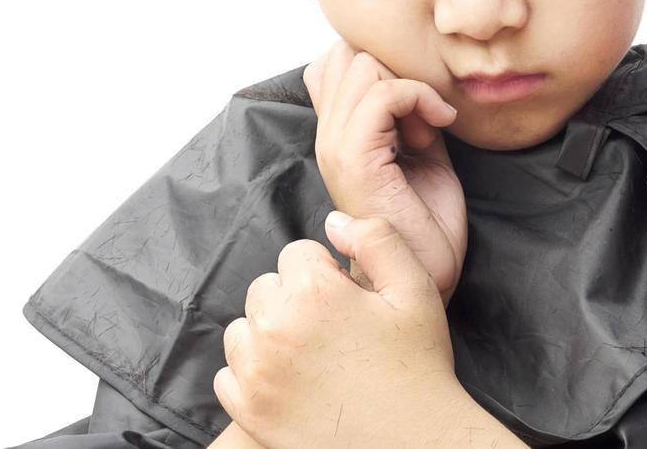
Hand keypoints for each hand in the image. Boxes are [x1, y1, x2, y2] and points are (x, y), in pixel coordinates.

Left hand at [214, 212, 474, 448]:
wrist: (414, 445)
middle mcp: (275, 327)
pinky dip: (251, 376)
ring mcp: (255, 371)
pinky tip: (291, 385)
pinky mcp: (247, 409)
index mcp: (313, 291)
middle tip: (333, 334)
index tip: (348, 305)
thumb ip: (376, 238)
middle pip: (266, 288)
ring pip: (243, 329)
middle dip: (293, 301)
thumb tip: (332, 221)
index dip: (326, 276)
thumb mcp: (415, 290)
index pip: (297, 254)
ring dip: (268, 336)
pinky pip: (228, 375)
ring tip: (311, 358)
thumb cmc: (418, 367)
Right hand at [305, 39, 466, 305]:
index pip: (333, 61)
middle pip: (345, 53)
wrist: (425, 276)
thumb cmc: (427, 222)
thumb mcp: (418, 149)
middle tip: (422, 117)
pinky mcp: (354, 159)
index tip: (415, 106)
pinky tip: (437, 126)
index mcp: (336, 134)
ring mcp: (334, 147)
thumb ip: (405, 111)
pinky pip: (381, 95)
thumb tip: (410, 75)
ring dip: (408, 87)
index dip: (381, 66)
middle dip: (395, 71)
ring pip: (361, 66)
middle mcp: (326, 137)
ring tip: (426, 129)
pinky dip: (419, 97)